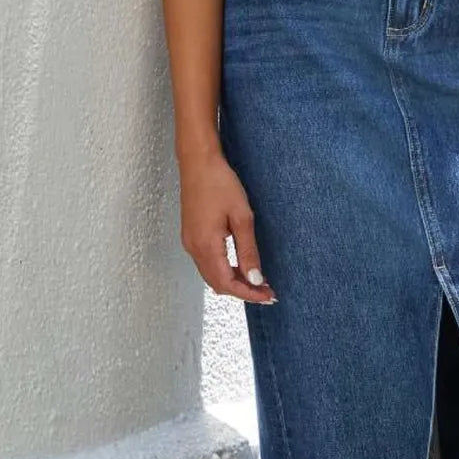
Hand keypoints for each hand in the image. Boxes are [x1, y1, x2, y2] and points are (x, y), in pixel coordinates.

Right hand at [178, 150, 276, 303]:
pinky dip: (224, 271)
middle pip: (218, 284)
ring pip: (212, 276)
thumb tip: (255, 279)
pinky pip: (207, 264)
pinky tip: (241, 267)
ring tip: (258, 281)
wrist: (198, 162)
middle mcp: (194, 249)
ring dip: (234, 282)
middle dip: (243, 291)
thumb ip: (248, 251)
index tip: (268, 295)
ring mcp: (190, 243)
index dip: (249, 294)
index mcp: (206, 246)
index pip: (228, 283)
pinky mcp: (191, 237)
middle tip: (267, 291)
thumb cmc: (220, 183)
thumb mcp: (242, 218)